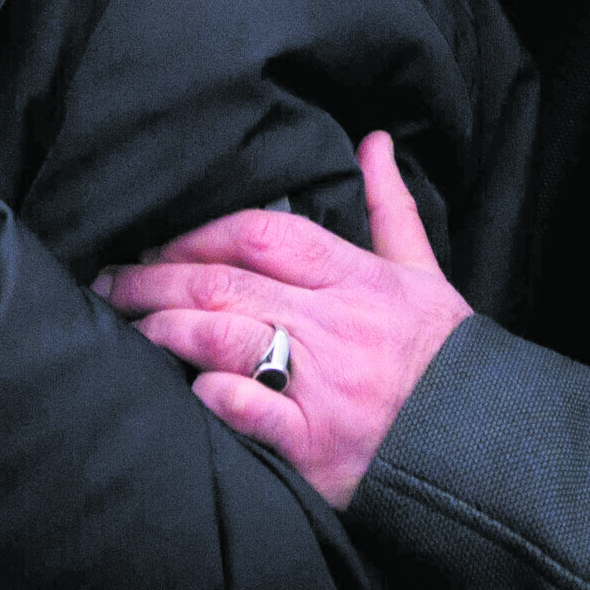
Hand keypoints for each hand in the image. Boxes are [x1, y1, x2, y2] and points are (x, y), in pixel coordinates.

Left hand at [103, 130, 466, 507]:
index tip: (156, 239)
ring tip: (129, 330)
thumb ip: (389, 207)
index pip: (263, 234)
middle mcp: (332, 325)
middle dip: (156, 279)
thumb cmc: (443, 357)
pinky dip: (214, 396)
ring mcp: (321, 385)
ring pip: (226, 339)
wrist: (481, 448)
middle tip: (108, 283)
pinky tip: (187, 389)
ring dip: (167, 330)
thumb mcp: (423, 272)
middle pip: (227, 283)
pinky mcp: (314, 446)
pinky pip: (252, 412)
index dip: (200, 233)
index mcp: (354, 279)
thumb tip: (374, 141)